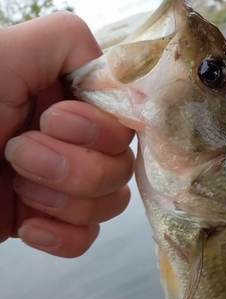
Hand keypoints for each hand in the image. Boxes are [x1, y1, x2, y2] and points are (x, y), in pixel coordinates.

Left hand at [0, 12, 134, 257]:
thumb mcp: (0, 60)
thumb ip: (64, 43)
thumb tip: (117, 75)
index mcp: (62, 97)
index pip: (123, 116)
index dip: (100, 127)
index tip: (53, 122)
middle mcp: (70, 139)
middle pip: (122, 163)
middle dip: (74, 168)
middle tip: (17, 156)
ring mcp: (62, 183)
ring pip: (111, 201)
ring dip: (66, 202)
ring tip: (16, 188)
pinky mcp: (49, 220)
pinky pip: (88, 237)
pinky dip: (62, 238)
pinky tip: (27, 226)